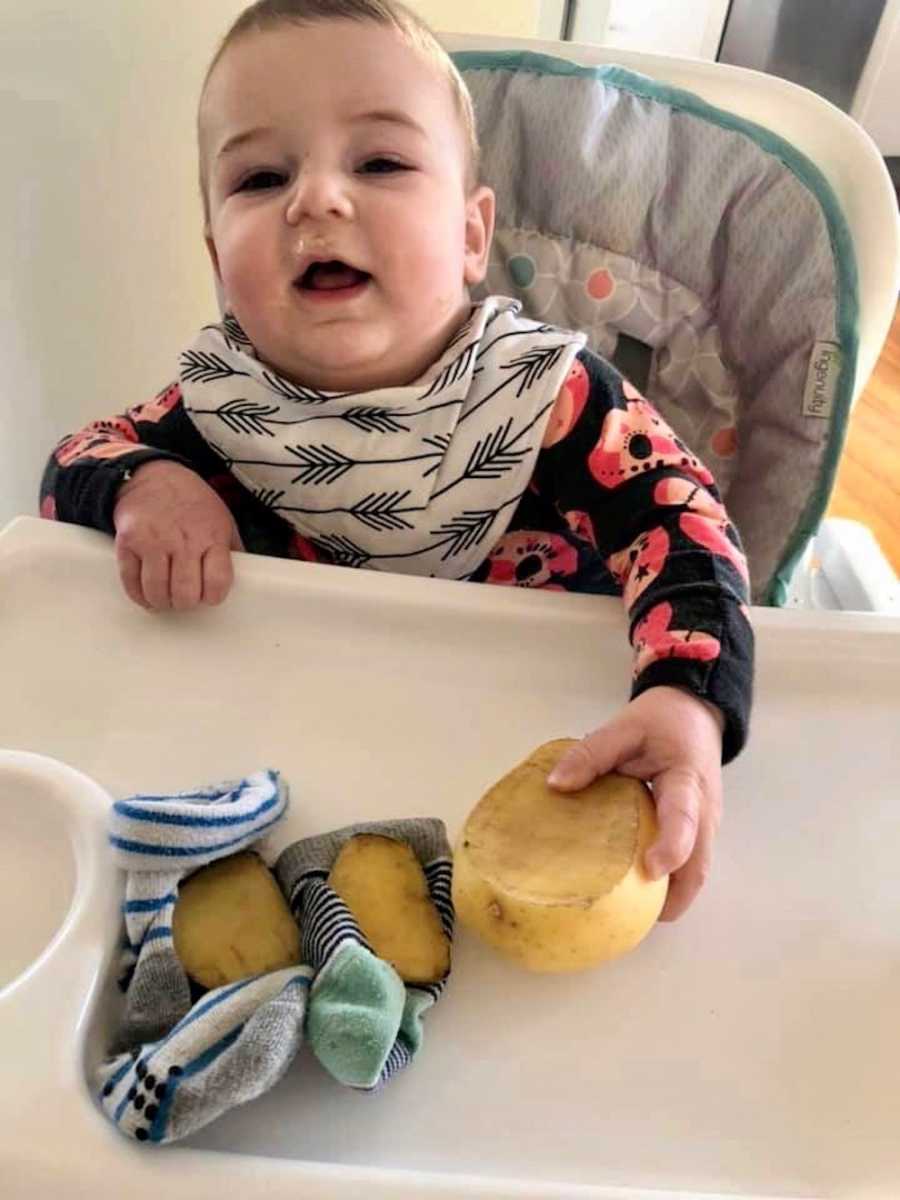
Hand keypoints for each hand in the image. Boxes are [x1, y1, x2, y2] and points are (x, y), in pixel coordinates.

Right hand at [113, 460, 242, 609]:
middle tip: (185, 597)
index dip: (214, 596)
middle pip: (185, 594)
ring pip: (157, 593)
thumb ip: (231, 548)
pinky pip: (131, 584)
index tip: (209, 595)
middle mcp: (182, 540)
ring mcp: (153, 542)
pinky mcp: (128, 544)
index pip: (217, 582)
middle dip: (186, 603)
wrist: (151, 476)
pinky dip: (140, 596)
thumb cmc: (191, 501)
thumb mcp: (222, 519)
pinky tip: (147, 594)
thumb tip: (246, 576)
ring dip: (162, 602)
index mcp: (211, 535)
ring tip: (166, 597)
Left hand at [547, 687, 724, 920]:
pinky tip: (636, 894)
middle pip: (698, 866)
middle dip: (671, 896)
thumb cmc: (661, 721)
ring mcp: (706, 826)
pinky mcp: (699, 832)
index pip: (684, 818)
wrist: (695, 712)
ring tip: (627, 916)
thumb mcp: (624, 727)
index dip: (671, 846)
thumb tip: (556, 785)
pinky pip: (689, 867)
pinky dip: (670, 886)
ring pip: (696, 873)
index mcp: (687, 781)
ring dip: (670, 896)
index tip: (650, 870)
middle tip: (630, 918)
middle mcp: (705, 812)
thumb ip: (592, 753)